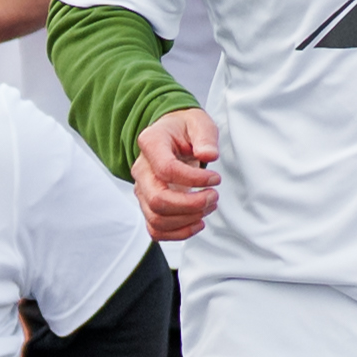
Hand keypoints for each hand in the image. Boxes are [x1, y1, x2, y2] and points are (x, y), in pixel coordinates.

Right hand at [129, 105, 224, 242]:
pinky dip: (178, 233)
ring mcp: (142, 189)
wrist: (172, 136)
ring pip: (157, 219)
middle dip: (191, 205)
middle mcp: (141, 169)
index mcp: (151, 143)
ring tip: (209, 206)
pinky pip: (156, 230)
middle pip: (158, 200)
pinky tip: (197, 222)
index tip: (216, 178)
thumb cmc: (185, 129)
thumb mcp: (199, 123)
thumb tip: (208, 155)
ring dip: (188, 219)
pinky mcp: (148, 205)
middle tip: (214, 197)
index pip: (167, 169)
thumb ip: (205, 137)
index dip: (195, 179)